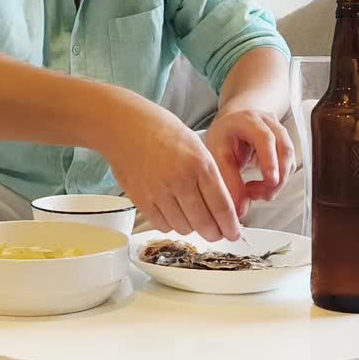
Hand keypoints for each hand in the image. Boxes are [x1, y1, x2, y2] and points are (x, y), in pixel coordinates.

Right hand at [97, 99, 241, 242]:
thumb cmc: (161, 130)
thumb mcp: (196, 145)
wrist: (125, 126)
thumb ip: (209, 175)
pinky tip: (172, 213)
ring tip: (191, 217)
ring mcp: (159, 191)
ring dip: (191, 227)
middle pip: (204, 223)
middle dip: (214, 233)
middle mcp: (180, 179)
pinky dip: (170, 224)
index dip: (230, 226)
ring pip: (184, 228)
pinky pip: (162, 225)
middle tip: (216, 233)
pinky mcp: (141, 199)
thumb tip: (222, 206)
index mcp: (199, 164)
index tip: (233, 233)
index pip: (222, 206)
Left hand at [204, 107, 295, 206]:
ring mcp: (280, 133)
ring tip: (256, 194)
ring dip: (277, 182)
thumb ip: (228, 180)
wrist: (234, 122)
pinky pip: (288, 166)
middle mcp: (269, 123)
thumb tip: (239, 209)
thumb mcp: (218, 153)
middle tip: (261, 196)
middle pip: (284, 149)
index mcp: (248, 120)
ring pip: (289, 160)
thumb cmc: (225, 135)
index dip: (269, 160)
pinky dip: (278, 181)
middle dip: (276, 178)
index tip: (270, 181)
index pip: (264, 138)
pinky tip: (262, 187)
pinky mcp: (285, 146)